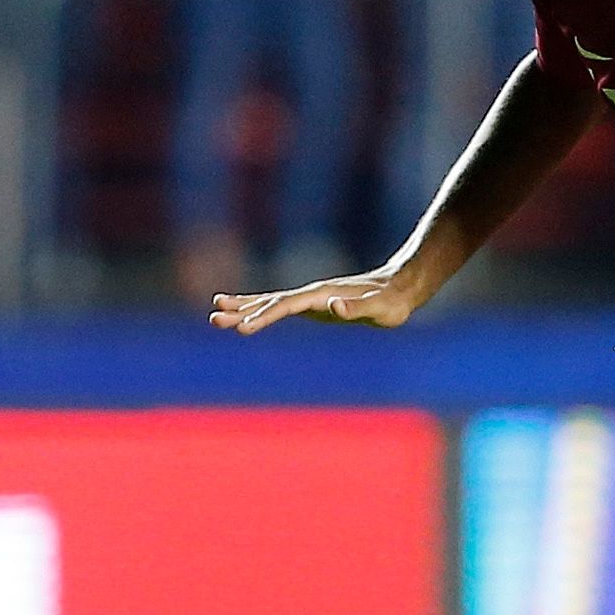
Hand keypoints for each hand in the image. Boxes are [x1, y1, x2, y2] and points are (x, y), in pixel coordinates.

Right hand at [208, 264, 425, 333]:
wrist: (400, 288)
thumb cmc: (392, 302)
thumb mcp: (381, 308)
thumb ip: (358, 308)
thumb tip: (334, 307)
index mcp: (322, 295)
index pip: (287, 306)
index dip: (265, 316)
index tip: (244, 327)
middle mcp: (312, 293)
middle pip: (271, 302)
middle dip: (243, 311)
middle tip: (214, 319)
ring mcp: (311, 298)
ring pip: (271, 302)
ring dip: (244, 308)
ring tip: (215, 313)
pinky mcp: (313, 305)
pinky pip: (280, 307)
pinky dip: (260, 308)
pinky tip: (244, 313)